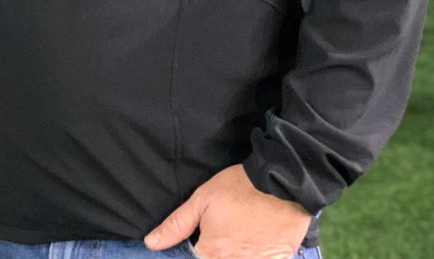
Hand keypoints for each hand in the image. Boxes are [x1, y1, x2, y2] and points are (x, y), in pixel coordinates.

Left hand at [144, 164, 310, 258]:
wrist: (281, 182)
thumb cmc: (238, 188)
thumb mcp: (202, 199)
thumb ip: (177, 225)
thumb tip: (151, 243)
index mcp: (212, 252)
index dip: (195, 252)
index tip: (199, 243)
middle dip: (215, 253)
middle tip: (224, 230)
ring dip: (234, 253)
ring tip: (238, 233)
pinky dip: (256, 255)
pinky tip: (255, 242)